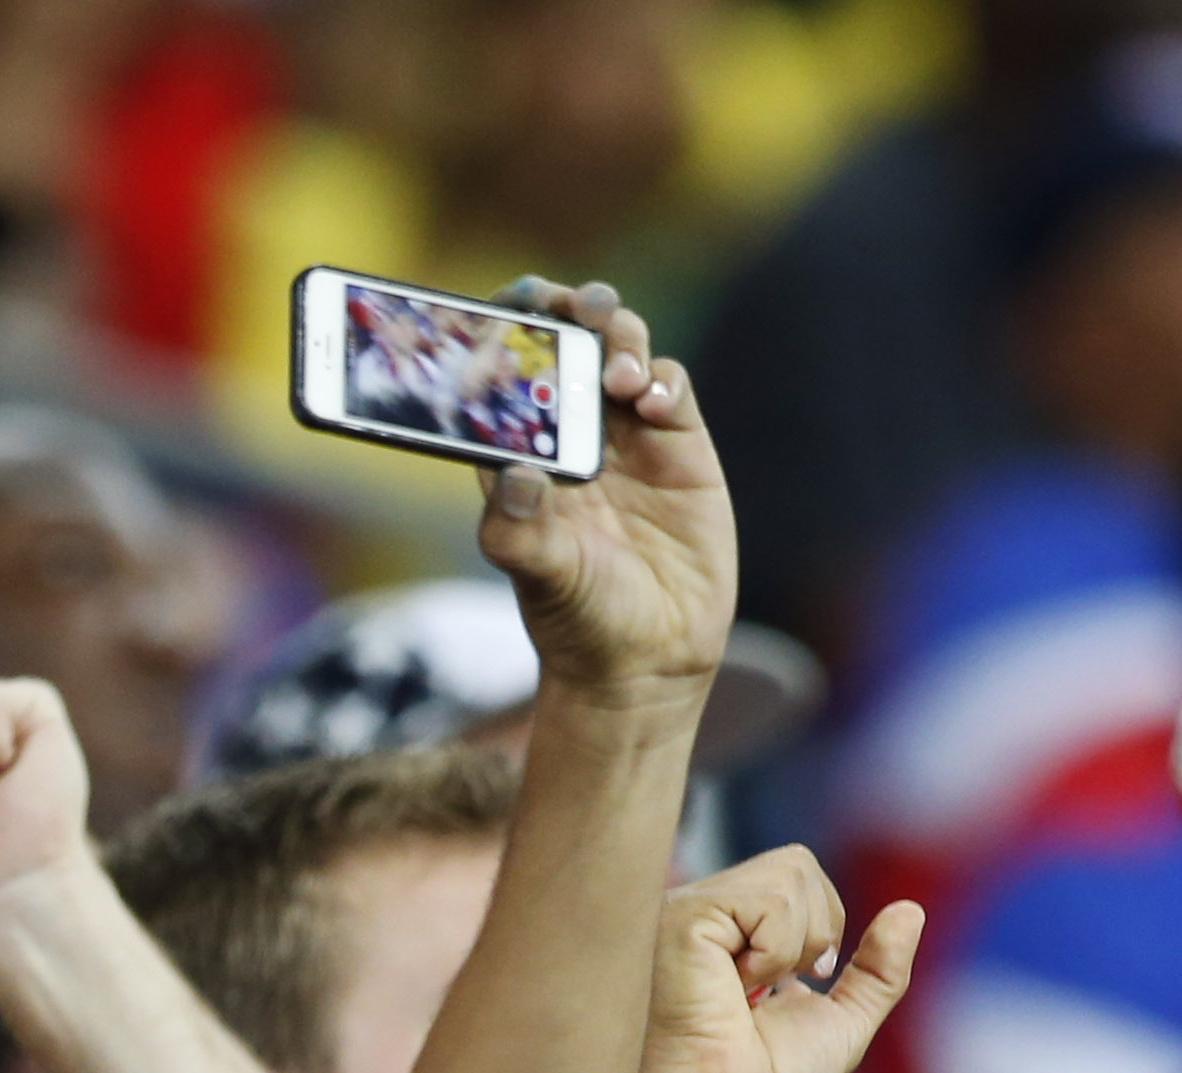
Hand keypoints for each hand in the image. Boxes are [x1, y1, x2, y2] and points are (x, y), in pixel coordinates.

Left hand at [475, 281, 731, 705]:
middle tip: (570, 307)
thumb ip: (518, 530)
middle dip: (564, 310)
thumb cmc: (581, 621)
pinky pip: (669, 386)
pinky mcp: (679, 445)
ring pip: (616, 350)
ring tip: (616, 369)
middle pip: (564, 342)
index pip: (501, 370)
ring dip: (615, 336)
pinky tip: (651, 400)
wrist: (651, 659)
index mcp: (518, 451)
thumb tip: (512, 475)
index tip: (506, 304)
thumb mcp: (542, 578)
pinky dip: (661, 378)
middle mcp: (570, 433)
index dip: (502, 327)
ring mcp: (627, 435)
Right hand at [637, 845, 919, 1072]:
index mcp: (732, 926)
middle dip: (815, 931)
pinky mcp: (685, 917)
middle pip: (798, 863)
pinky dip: (775, 953)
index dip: (822, 929)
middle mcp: (705, 908)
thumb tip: (912, 909)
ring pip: (789, 873)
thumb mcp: (842, 1021)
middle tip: (773, 989)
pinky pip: (771, 900)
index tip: (789, 987)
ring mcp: (689, 908)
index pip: (799, 874)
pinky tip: (737, 988)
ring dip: (795, 948)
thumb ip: (879, 968)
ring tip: (750, 992)